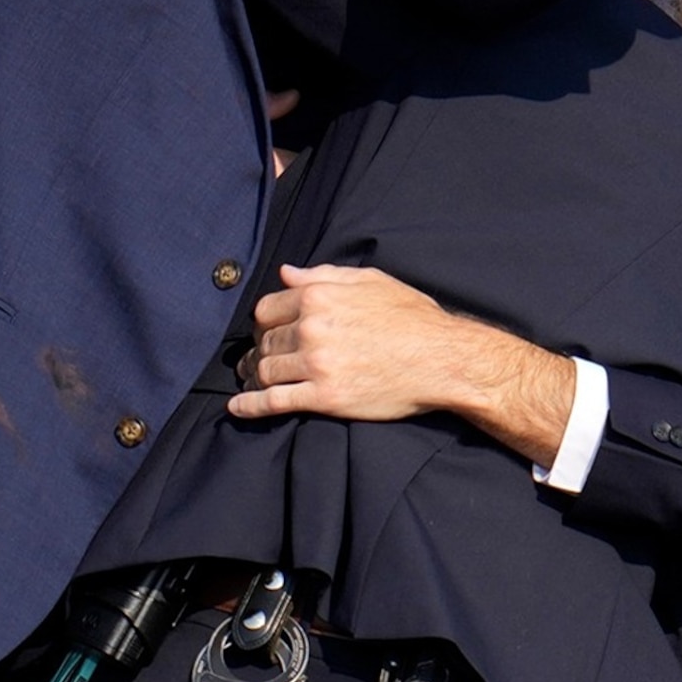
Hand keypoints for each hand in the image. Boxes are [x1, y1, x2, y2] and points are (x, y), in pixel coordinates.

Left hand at [227, 263, 480, 423]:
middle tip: (262, 360)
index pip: (266, 310)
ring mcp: (316, 364)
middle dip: (261, 351)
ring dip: (254, 378)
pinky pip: (274, 402)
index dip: (265, 322)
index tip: (269, 332)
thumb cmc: (414, 319)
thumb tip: (286, 273)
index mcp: (320, 296)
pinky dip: (250, 406)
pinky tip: (237, 408)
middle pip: (264, 342)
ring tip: (253, 382)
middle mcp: (312, 328)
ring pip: (265, 371)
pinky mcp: (324, 397)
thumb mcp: (372, 282)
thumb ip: (325, 275)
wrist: (444, 360)